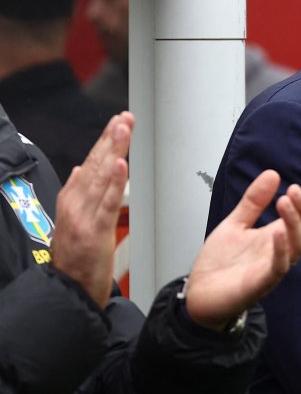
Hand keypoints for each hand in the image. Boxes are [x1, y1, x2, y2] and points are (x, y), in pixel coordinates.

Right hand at [51, 112, 134, 308]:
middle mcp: (75, 204)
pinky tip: (122, 165)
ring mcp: (84, 217)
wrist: (68, 289)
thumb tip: (79, 169)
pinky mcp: (95, 232)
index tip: (118, 122)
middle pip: (96, 165)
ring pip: (102, 178)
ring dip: (114, 151)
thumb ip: (77, 193)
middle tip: (125, 117)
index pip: (90, 163)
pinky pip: (107, 203)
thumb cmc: (75, 257)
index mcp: (71, 199)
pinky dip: (115, 182)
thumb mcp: (71, 220)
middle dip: (111, 139)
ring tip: (123, 129)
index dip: (104, 141)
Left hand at [184, 170, 300, 331]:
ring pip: (298, 246)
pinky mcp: (261, 284)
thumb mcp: (235, 224)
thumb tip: (273, 173)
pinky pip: (279, 266)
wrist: (198, 295)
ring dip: (295, 222)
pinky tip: (277, 231)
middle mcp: (282, 252)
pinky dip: (281, 249)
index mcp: (278, 236)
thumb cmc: (220, 263)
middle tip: (294, 189)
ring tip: (285, 201)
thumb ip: (254, 202)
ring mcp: (273, 268)